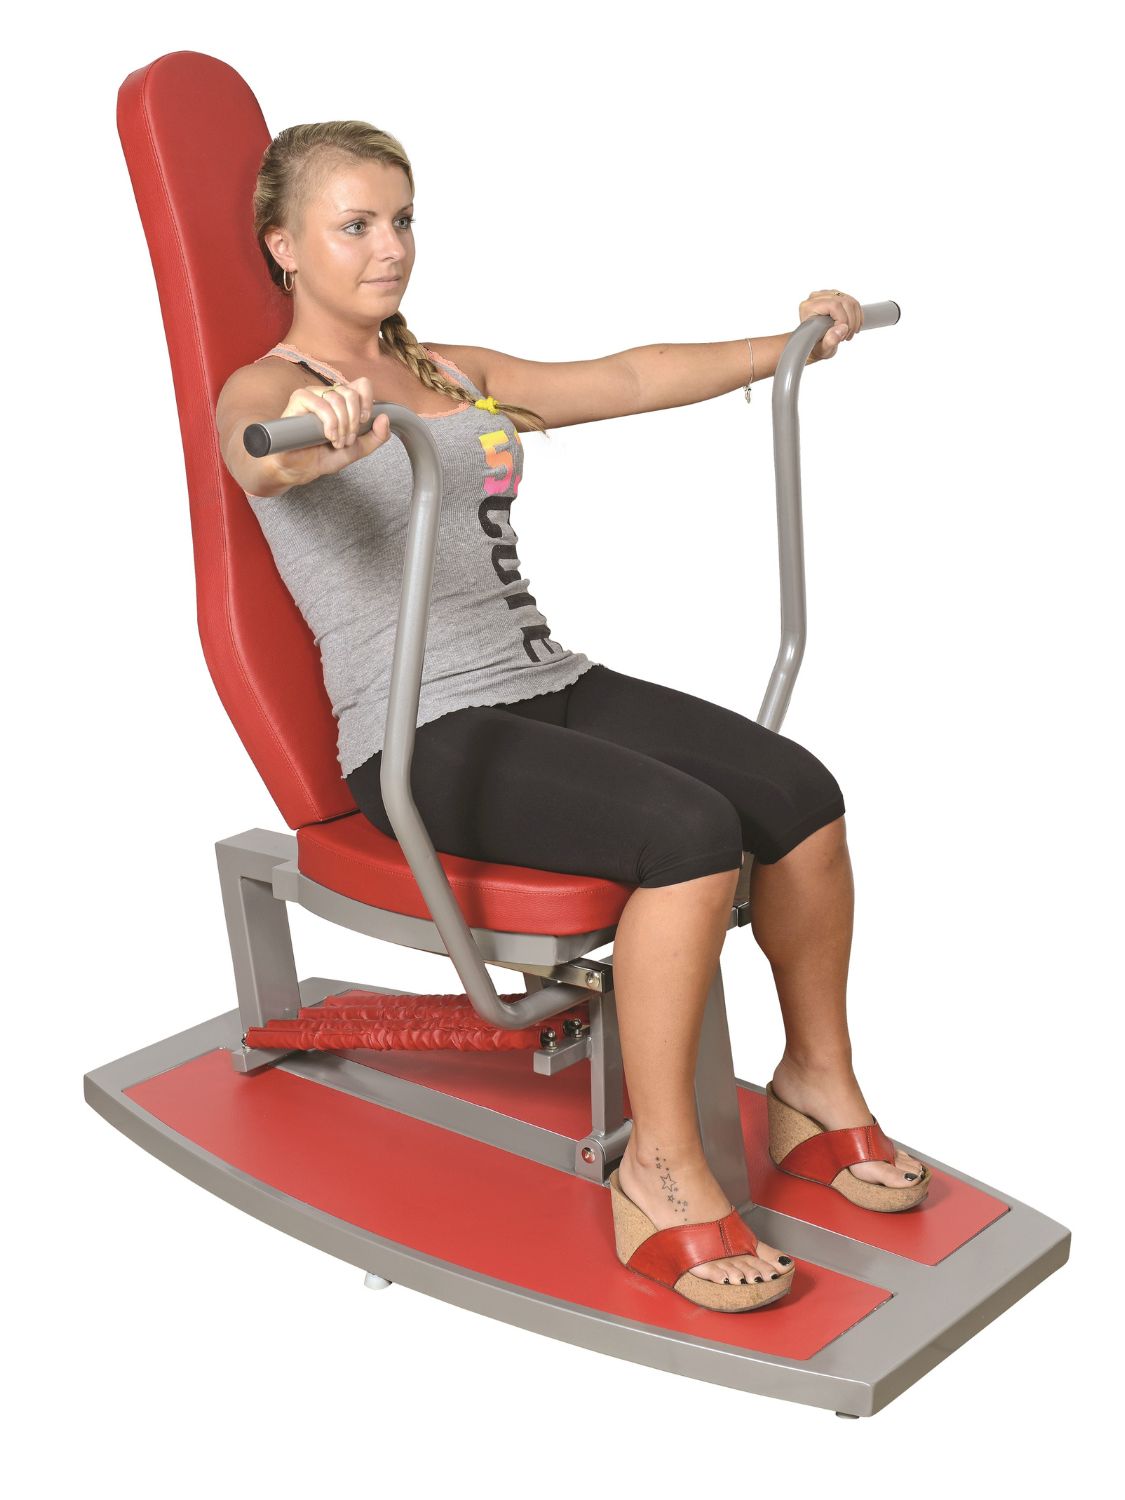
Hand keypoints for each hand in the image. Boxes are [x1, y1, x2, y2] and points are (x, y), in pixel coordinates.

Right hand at [272, 374, 391, 485]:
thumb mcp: (358, 449)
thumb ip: (376, 437)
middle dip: (353, 421)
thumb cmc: (324, 456)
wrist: (301, 468)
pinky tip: (327, 436)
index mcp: (344, 401)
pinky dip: (329, 422)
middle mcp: (329, 394)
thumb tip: (385, 417)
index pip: (362, 384)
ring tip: (336, 442)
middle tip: (348, 440)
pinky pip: (321, 404)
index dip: (367, 399)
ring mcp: (313, 395)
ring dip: (341, 425)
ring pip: (337, 398)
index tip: (364, 421)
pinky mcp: (299, 399)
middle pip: (351, 393)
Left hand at [799, 290, 863, 362]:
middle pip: (844, 301)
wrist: (815, 344)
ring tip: (850, 333)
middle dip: (851, 321)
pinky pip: (852, 302)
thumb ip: (830, 340)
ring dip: (855, 319)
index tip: (842, 334)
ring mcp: (826, 295)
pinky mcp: (835, 297)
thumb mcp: (822, 349)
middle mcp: (816, 298)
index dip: (843, 319)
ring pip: (850, 301)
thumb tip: (843, 329)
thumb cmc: (816, 346)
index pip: (834, 305)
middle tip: (847, 336)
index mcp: (809, 307)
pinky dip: (857, 316)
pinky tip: (854, 327)